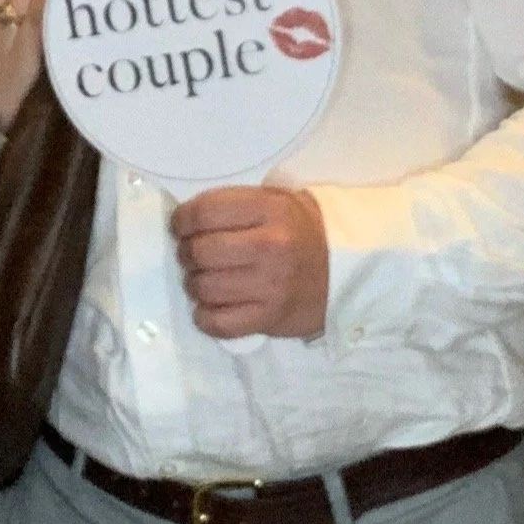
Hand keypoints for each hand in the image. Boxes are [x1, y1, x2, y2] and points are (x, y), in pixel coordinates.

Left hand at [170, 184, 328, 338]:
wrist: (344, 269)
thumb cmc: (300, 230)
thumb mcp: (275, 200)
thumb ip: (233, 204)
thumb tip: (184, 220)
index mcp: (271, 210)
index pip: (205, 212)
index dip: (182, 219)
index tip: (180, 226)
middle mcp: (271, 247)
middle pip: (201, 251)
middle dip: (186, 253)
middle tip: (192, 254)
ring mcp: (271, 286)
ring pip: (204, 287)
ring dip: (194, 284)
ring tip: (203, 279)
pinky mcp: (270, 318)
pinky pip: (218, 323)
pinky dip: (205, 316)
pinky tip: (210, 306)